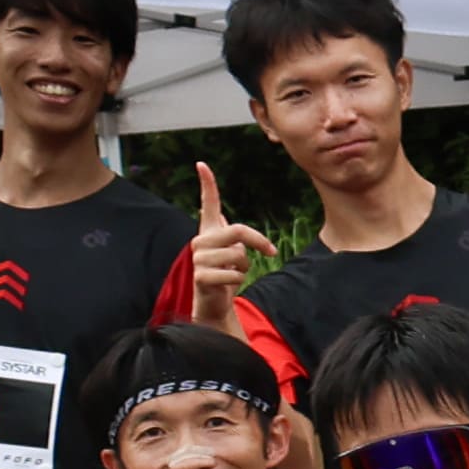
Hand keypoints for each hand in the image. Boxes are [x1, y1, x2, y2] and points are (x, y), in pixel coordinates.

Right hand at [184, 162, 273, 322]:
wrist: (214, 305)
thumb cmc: (225, 276)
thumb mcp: (231, 253)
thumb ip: (231, 236)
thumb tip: (223, 216)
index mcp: (209, 232)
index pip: (208, 204)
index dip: (207, 184)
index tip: (202, 164)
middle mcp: (200, 241)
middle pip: (238, 231)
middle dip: (259, 242)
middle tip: (270, 252)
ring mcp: (198, 258)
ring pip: (239, 255)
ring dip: (244, 268)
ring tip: (233, 274)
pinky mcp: (200, 276)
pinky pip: (233, 274)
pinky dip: (238, 281)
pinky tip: (227, 285)